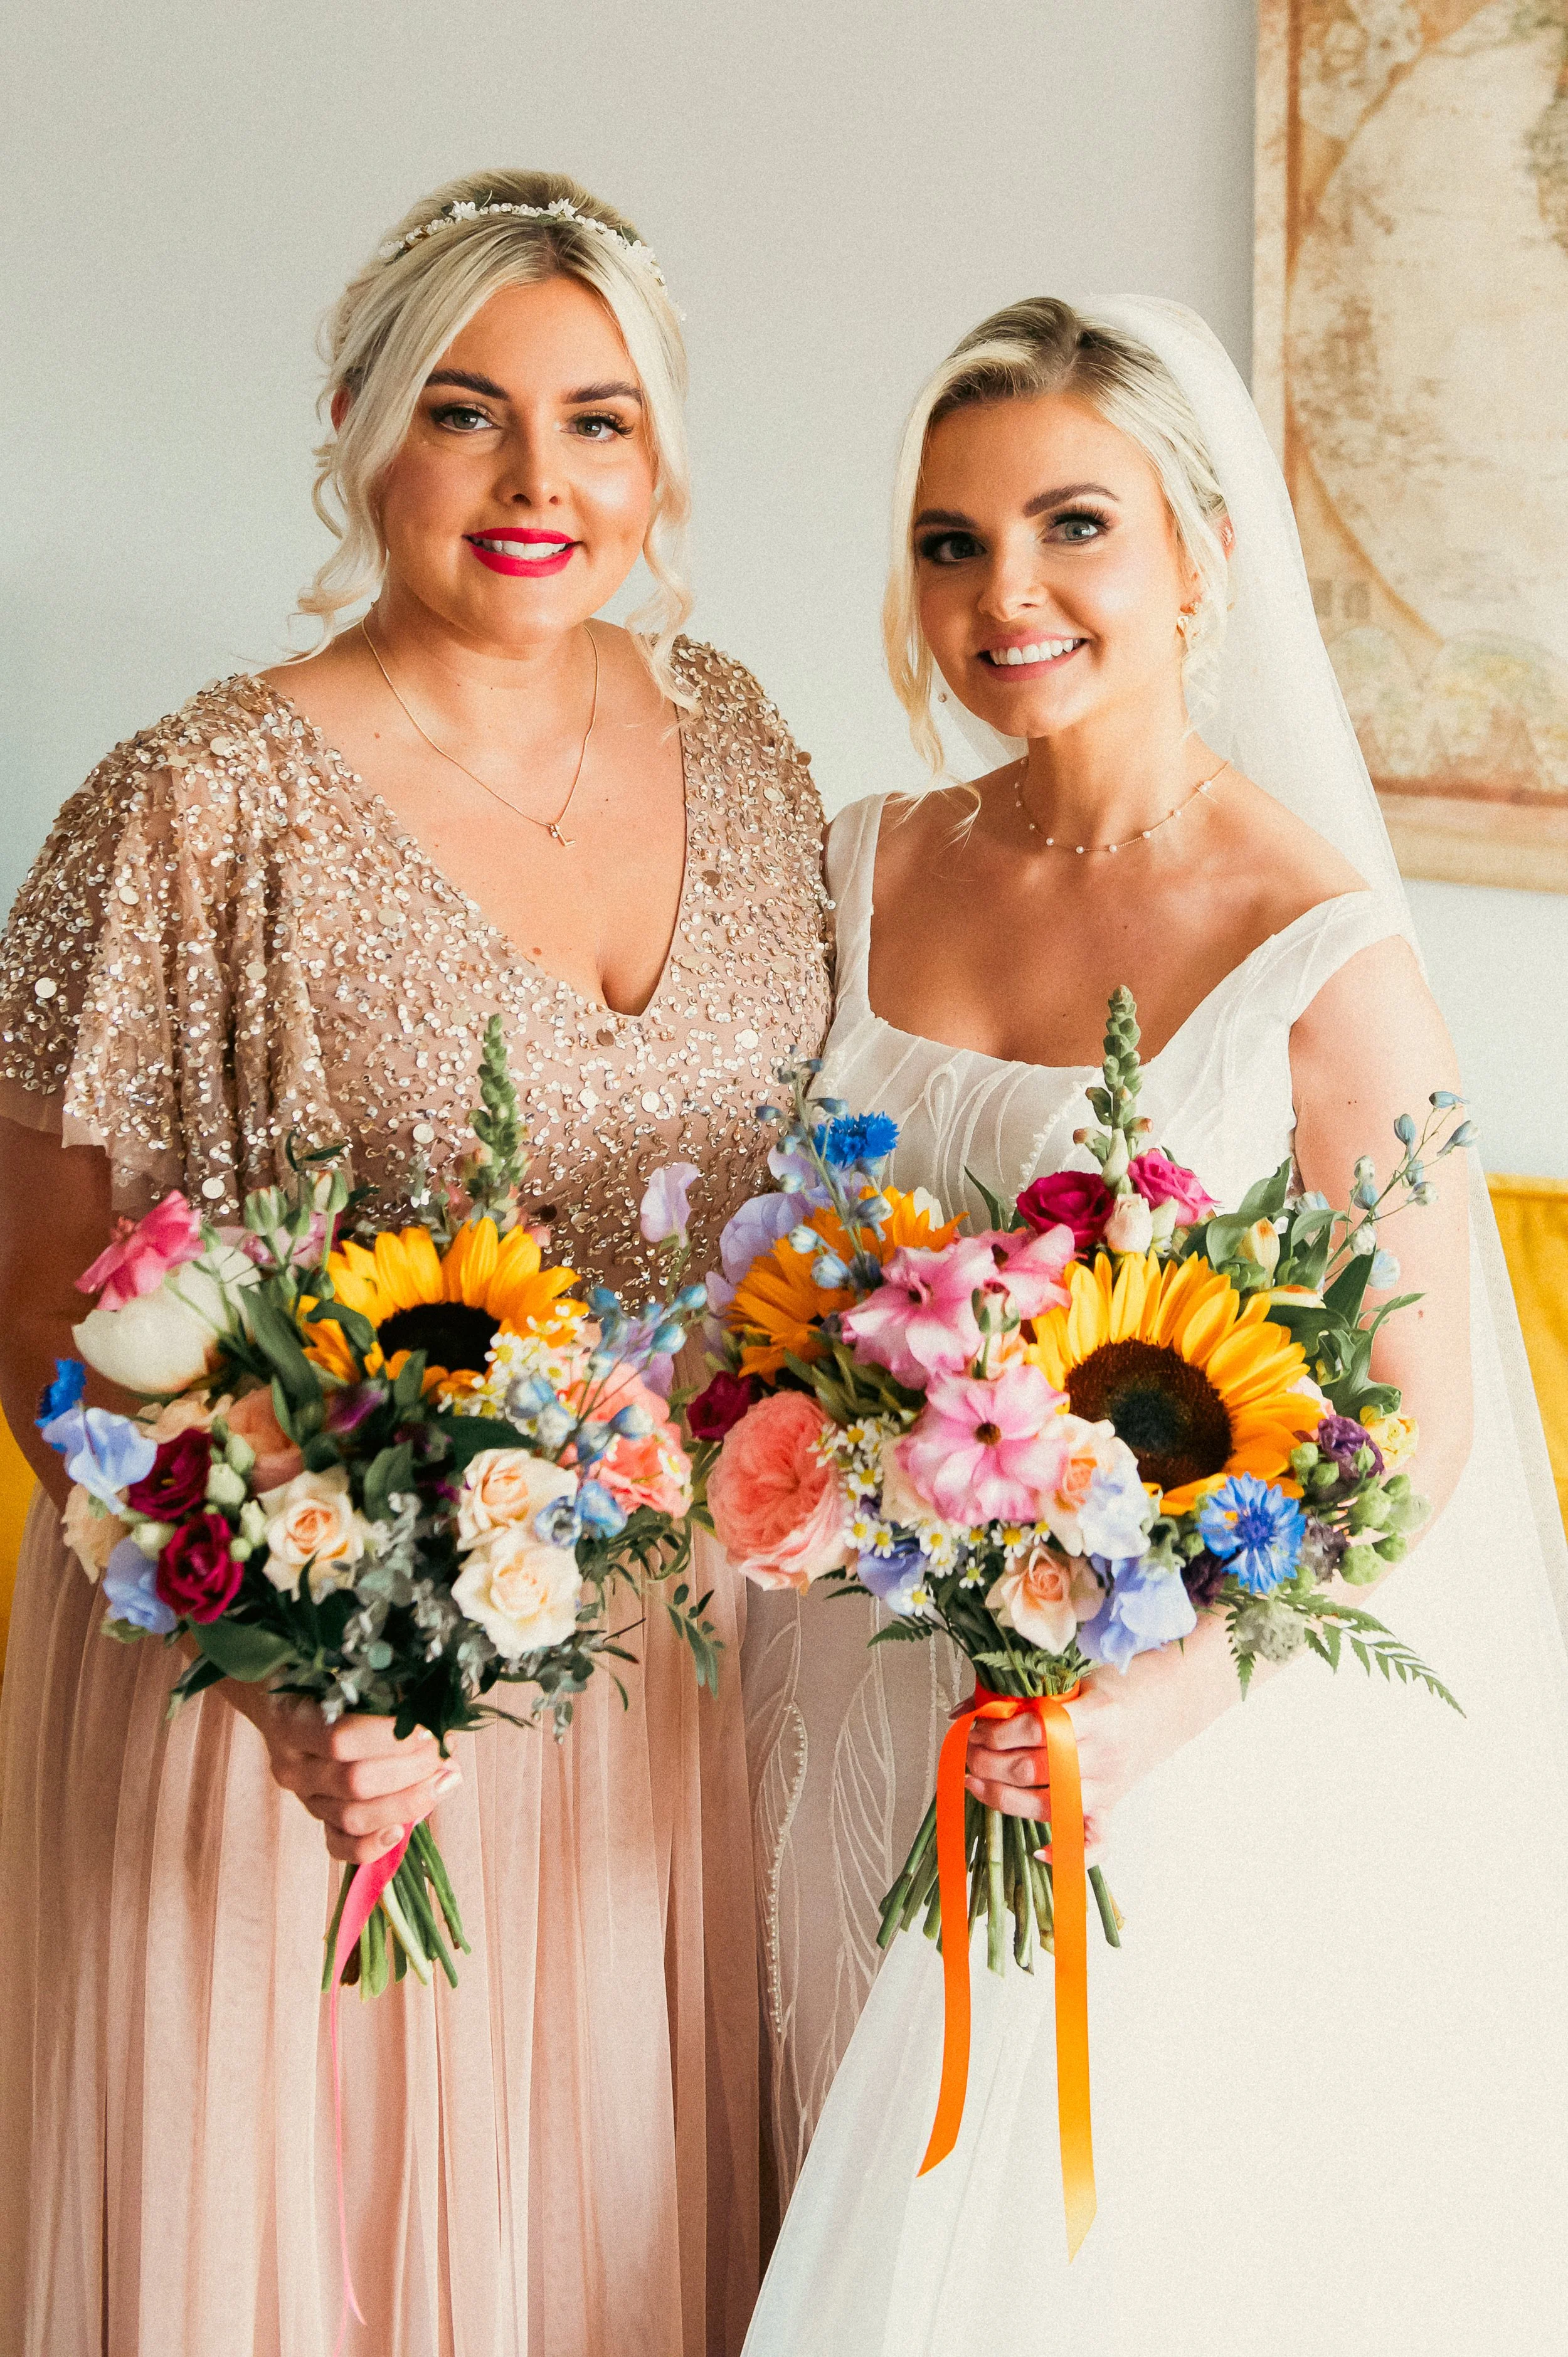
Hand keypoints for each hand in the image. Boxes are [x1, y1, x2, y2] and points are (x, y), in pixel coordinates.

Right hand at [225, 1682, 462, 1863]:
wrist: (275, 1697)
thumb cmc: (321, 1677)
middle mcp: (293, 1765)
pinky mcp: (317, 1817)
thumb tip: (436, 1716)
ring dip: (407, 1802)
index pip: (340, 1739)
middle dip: (411, 1769)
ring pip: (352, 1818)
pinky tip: (402, 1831)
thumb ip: (382, 1689)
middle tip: (444, 1750)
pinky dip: (373, 1845)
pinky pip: (340, 1846)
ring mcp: (304, 1796)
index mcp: (291, 1721)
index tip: (429, 1725)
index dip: (391, 1737)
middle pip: (354, 1783)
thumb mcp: (341, 1671)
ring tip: (444, 1779)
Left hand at [965, 1683, 1145, 1865]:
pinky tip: (1036, 1852)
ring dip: (1001, 1797)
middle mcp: (1105, 1755)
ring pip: (1048, 1806)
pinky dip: (1067, 1854)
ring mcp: (1109, 1787)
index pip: (1037, 1728)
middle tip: (966, 1751)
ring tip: (972, 1781)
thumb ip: (1020, 1694)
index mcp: (1098, 1715)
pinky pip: (1094, 1842)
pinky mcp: (1111, 1807)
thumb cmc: (1110, 1687)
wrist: (1164, 1706)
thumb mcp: (1070, 1679)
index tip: (974, 1727)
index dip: (997, 1730)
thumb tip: (958, 1713)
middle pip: (1034, 1769)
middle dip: (989, 1762)